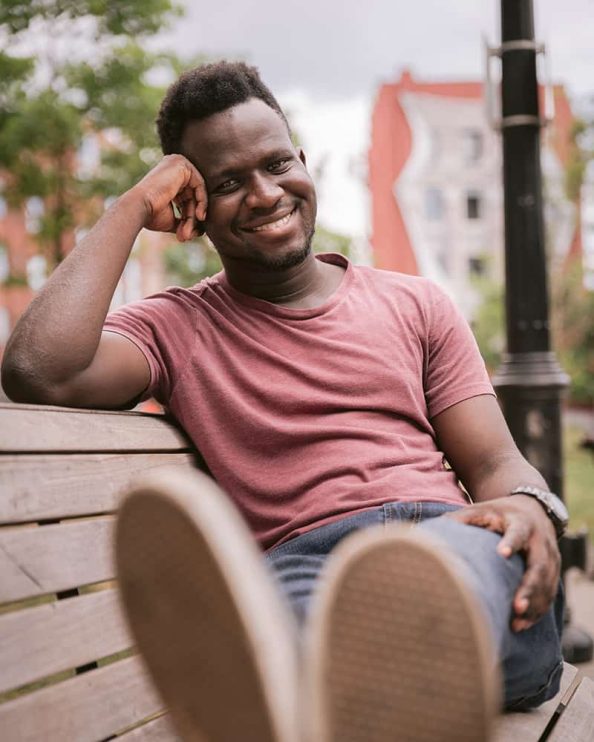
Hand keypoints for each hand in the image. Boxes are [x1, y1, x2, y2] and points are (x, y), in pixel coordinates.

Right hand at [131, 154, 206, 241]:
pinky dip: (202, 202)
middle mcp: (172, 167)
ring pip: (196, 193)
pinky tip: (199, 216)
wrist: (139, 207)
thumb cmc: (151, 214)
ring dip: (195, 215)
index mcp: (168, 178)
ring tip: (189, 231)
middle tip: (187, 235)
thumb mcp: (171, 219)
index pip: (186, 198)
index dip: (189, 217)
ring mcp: (177, 163)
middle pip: (192, 196)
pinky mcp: (182, 164)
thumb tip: (200, 231)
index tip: (187, 234)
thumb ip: (185, 220)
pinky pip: (200, 185)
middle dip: (191, 218)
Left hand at [445, 495, 560, 631]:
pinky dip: (538, 610)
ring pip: (547, 584)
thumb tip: (431, 529)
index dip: (511, 542)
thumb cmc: (499, 513)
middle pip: (539, 566)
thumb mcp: (481, 510)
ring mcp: (551, 558)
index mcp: (521, 523)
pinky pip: (550, 594)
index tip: (502, 553)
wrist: (533, 509)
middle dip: (529, 588)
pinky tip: (523, 624)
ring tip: (517, 624)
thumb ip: (460, 519)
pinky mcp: (554, 572)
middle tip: (516, 607)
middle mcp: (540, 541)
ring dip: (534, 605)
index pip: (518, 533)